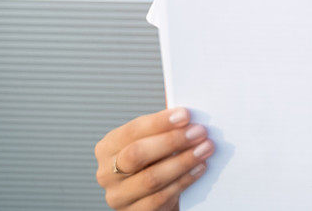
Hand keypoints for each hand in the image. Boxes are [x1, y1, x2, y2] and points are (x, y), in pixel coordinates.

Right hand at [94, 107, 214, 209]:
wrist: (154, 198)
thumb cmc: (154, 163)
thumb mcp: (152, 143)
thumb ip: (163, 128)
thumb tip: (185, 113)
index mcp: (108, 147)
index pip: (133, 131)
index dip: (160, 122)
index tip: (185, 115)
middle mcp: (106, 172)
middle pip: (137, 154)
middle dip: (172, 141)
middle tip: (199, 132)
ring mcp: (117, 196)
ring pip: (151, 178)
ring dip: (183, 162)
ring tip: (205, 149)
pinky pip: (160, 198)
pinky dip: (183, 181)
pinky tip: (199, 169)